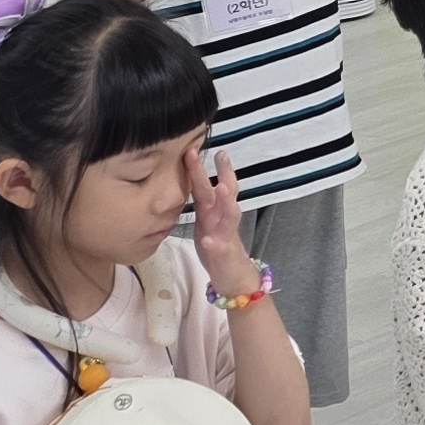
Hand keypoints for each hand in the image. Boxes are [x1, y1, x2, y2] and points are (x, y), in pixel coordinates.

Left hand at [189, 151, 257, 292]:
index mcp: (212, 212)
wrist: (234, 278)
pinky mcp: (223, 255)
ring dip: (226, 201)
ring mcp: (225, 236)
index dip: (199, 168)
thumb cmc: (217, 247)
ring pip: (229, 215)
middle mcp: (221, 219)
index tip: (192, 147)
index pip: (207, 186)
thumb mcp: (206, 222)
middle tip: (220, 154)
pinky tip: (208, 239)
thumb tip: (190, 182)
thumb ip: (202, 203)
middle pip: (224, 193)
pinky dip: (214, 242)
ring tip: (221, 188)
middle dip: (222, 173)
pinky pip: (219, 248)